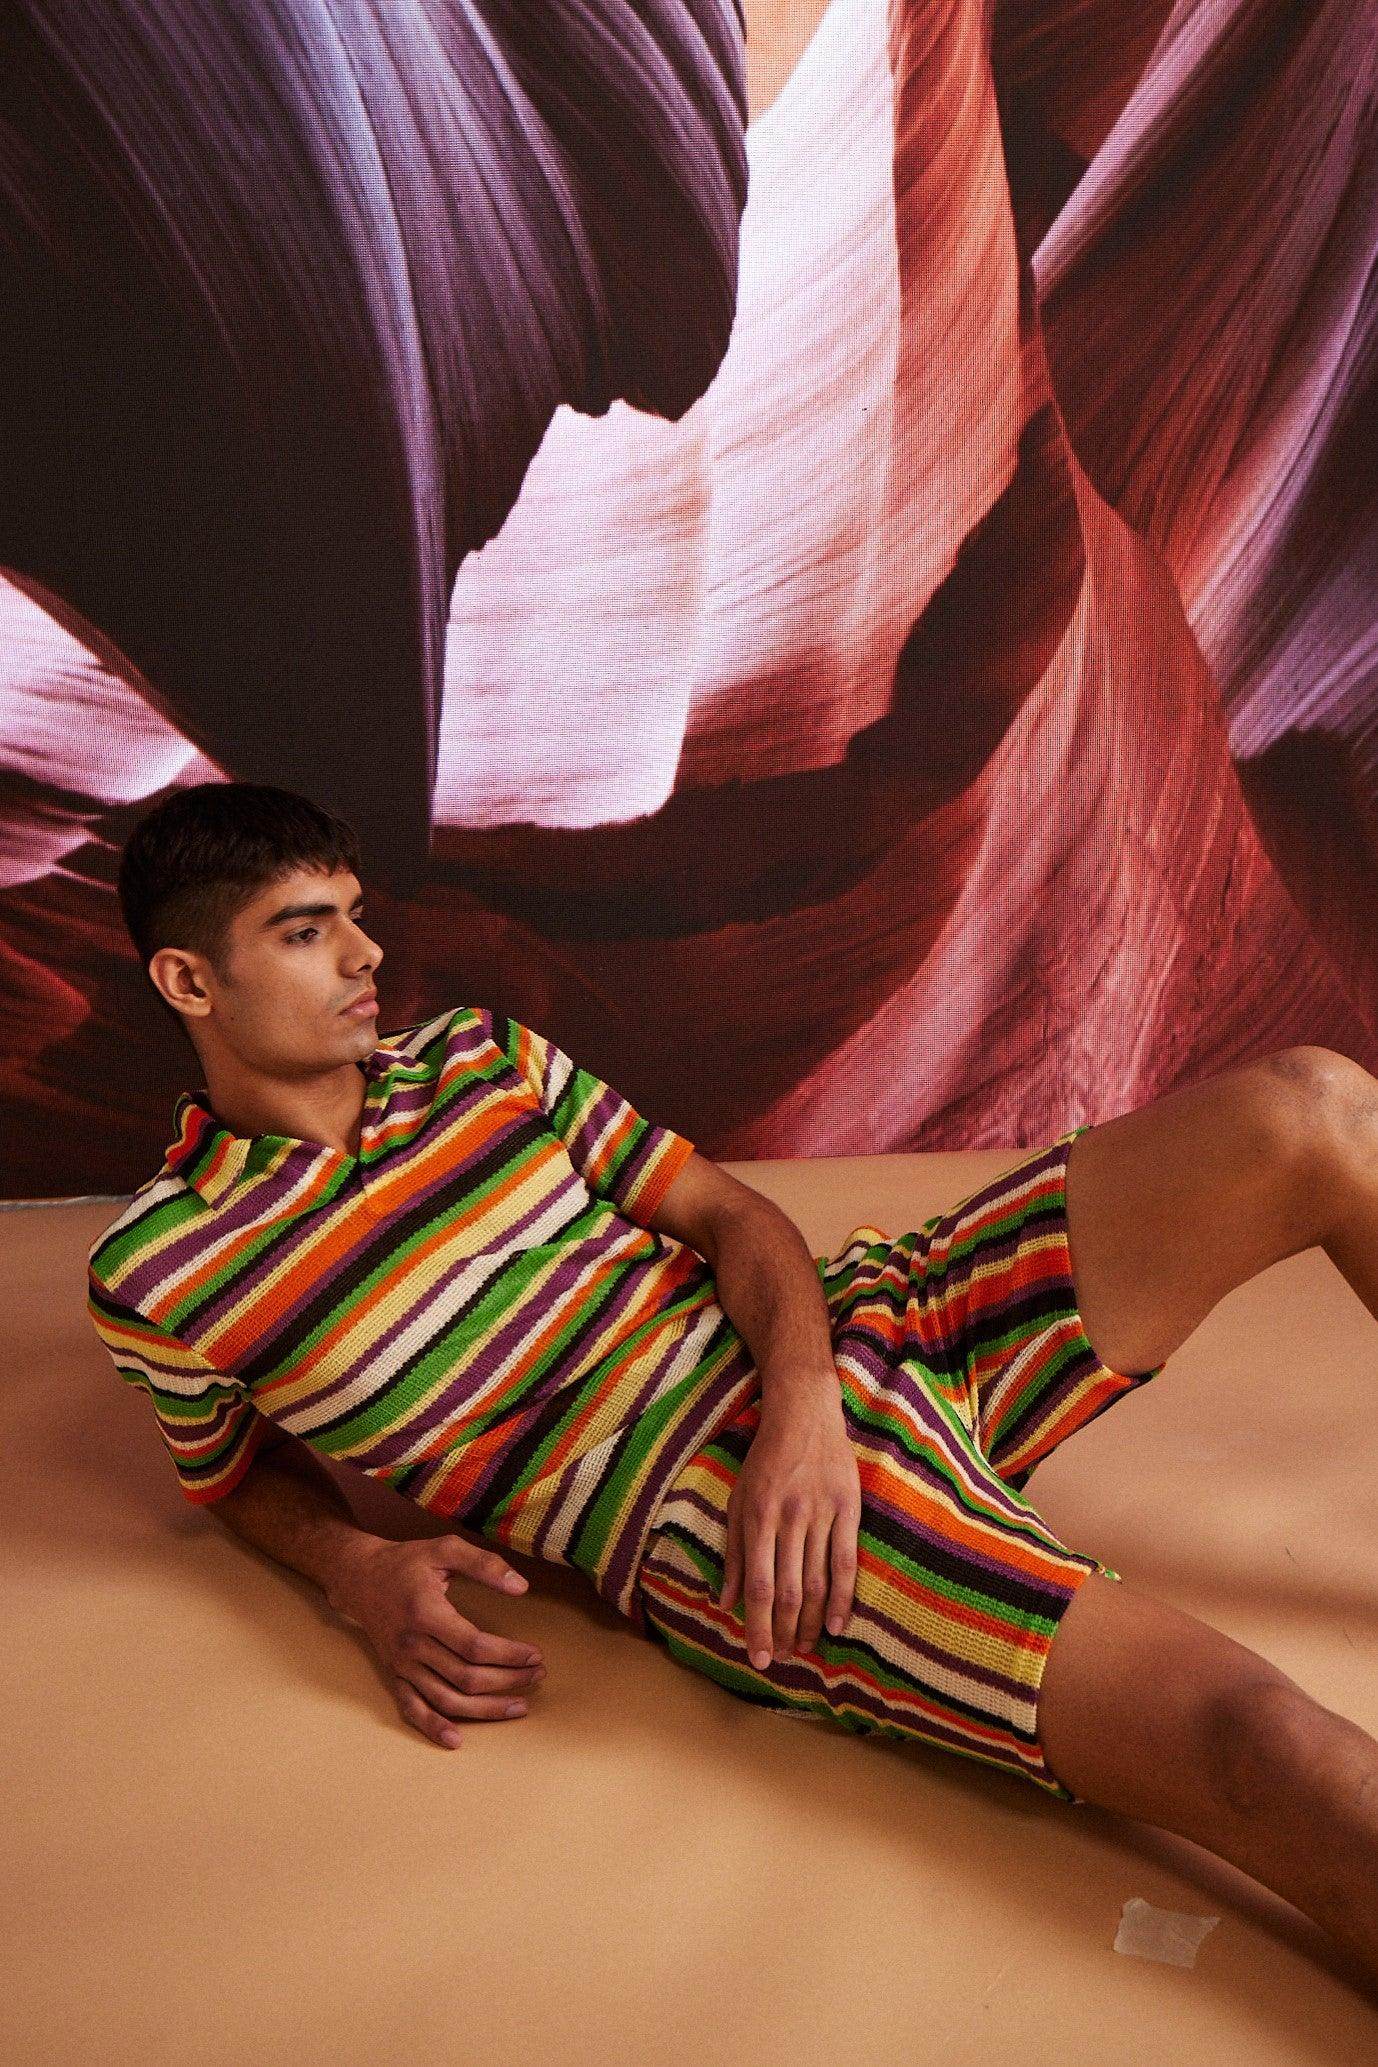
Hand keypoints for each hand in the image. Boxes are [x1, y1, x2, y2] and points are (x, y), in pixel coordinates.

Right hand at [329, 1533, 545, 1748]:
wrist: (359, 1578)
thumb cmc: (406, 1562)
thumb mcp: (444, 1549)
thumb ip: (484, 1564)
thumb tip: (521, 1587)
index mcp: (426, 1613)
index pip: (475, 1646)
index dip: (509, 1655)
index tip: (535, 1655)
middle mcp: (412, 1645)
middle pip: (466, 1677)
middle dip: (508, 1681)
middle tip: (538, 1676)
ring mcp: (402, 1665)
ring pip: (447, 1699)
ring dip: (486, 1709)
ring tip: (519, 1706)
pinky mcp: (395, 1675)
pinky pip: (412, 1709)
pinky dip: (433, 1727)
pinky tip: (457, 1740)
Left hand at [717, 1394, 859, 1667]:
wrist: (804, 1413)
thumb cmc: (765, 1459)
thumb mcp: (738, 1499)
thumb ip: (731, 1552)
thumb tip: (724, 1602)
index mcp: (758, 1516)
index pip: (757, 1585)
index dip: (758, 1626)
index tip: (759, 1658)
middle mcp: (789, 1518)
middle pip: (788, 1589)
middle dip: (784, 1631)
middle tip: (783, 1660)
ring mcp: (821, 1513)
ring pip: (817, 1581)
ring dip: (812, 1622)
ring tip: (806, 1648)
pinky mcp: (849, 1508)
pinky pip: (846, 1561)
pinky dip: (844, 1597)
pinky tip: (840, 1625)